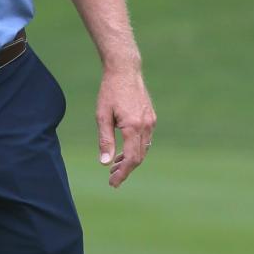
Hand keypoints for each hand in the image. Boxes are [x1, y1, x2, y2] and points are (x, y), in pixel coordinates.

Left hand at [95, 66, 155, 188]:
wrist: (125, 71)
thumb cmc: (110, 92)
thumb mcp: (102, 116)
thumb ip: (105, 140)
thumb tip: (105, 163)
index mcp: (133, 126)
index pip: (132, 158)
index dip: (123, 173)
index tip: (113, 183)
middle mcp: (146, 125)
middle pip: (139, 157)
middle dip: (126, 169)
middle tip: (112, 178)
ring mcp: (151, 121)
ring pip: (143, 149)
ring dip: (131, 160)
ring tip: (115, 166)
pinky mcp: (151, 117)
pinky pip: (146, 139)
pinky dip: (136, 148)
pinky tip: (124, 151)